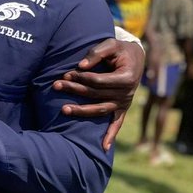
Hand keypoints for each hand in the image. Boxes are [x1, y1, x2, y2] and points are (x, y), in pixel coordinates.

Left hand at [53, 36, 145, 150]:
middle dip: (75, 89)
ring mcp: (124, 103)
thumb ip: (96, 53)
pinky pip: (116, 124)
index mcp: (126, 77)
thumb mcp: (111, 44)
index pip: (99, 81)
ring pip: (100, 110)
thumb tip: (80, 66)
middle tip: (56, 85)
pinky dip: (111, 136)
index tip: (67, 73)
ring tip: (63, 110)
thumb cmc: (120, 50)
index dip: (81, 77)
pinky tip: (103, 148)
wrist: (136, 58)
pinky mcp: (122, 109)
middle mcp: (127, 93)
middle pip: (96, 94)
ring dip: (82, 111)